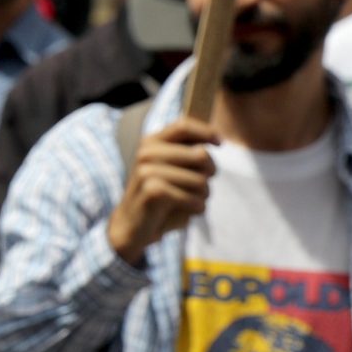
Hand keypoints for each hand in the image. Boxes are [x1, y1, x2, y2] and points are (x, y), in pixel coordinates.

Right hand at [106, 115, 215, 263]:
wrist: (131, 226)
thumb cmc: (159, 197)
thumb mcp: (170, 169)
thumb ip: (186, 154)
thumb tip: (211, 141)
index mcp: (150, 142)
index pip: (183, 125)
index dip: (206, 132)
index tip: (220, 142)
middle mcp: (146, 153)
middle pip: (200, 155)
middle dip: (210, 173)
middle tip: (203, 185)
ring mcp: (146, 171)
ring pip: (200, 181)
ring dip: (204, 195)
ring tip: (192, 201)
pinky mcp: (152, 192)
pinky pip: (193, 198)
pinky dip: (197, 208)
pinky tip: (188, 211)